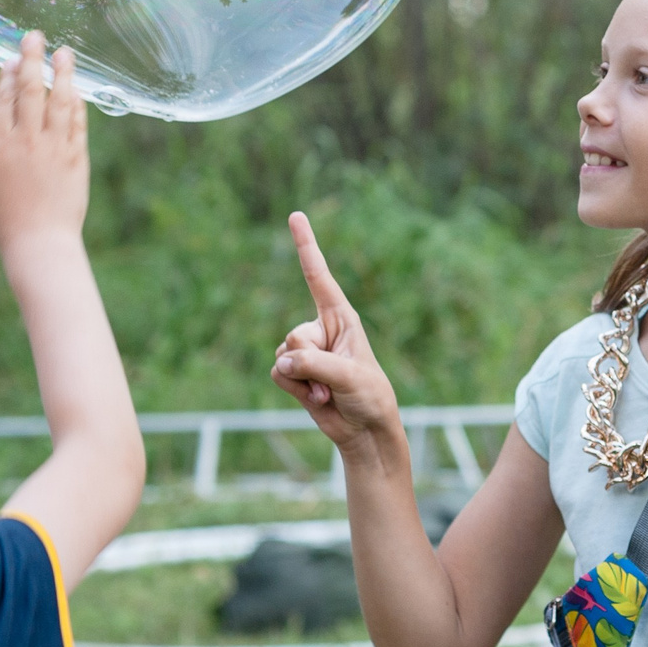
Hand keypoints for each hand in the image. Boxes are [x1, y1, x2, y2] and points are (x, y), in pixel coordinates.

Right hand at [0, 32, 89, 256]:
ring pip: (59, 99)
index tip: (11, 59)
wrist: (40, 243)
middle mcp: (27, 139)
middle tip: (34, 36)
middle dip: (32, 59)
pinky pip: (78, 123)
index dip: (8, 76)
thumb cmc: (2, 220)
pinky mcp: (77, 157)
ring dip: (62, 72)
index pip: (4, 99)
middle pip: (31, 89)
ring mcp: (55, 146)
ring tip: (65, 52)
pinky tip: (77, 90)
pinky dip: (77, 104)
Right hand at [270, 212, 403, 460]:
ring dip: (303, 379)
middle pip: (295, 335)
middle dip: (310, 361)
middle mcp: (322, 329)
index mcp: (342, 317)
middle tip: (334, 379)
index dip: (306, 246)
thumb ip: (315, 365)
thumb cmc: (369, 397)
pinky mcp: (296, 373)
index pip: (319, 276)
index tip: (296, 216)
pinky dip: (294, 389)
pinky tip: (316, 398)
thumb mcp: (351, 377)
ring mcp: (307, 351)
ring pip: (283, 355)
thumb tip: (281, 364)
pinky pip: (277, 373)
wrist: (364, 430)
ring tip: (329, 391)